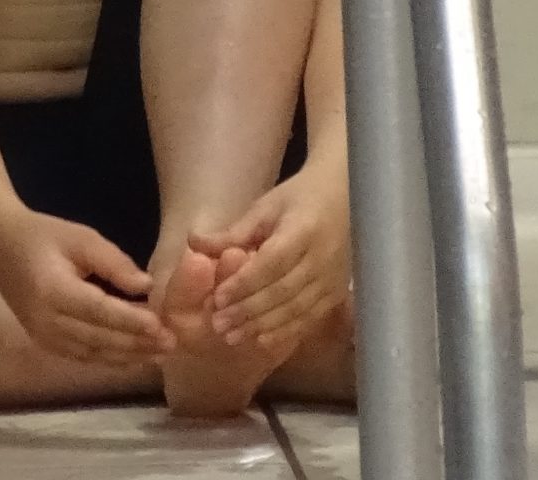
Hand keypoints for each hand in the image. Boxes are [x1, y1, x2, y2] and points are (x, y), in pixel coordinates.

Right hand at [0, 209, 175, 365]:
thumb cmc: (42, 235)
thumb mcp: (80, 237)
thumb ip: (113, 262)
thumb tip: (145, 285)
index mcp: (54, 291)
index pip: (100, 312)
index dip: (132, 322)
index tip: (162, 326)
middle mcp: (47, 321)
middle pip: (99, 339)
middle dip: (137, 344)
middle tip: (171, 344)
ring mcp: (43, 336)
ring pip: (92, 354)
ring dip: (128, 356)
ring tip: (160, 355)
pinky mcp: (44, 342)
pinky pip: (82, 357)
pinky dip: (109, 359)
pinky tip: (132, 358)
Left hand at [193, 160, 350, 351]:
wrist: (343, 197)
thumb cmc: (299, 198)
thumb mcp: (265, 207)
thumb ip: (232, 233)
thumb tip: (194, 242)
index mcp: (303, 230)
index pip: (271, 263)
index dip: (243, 283)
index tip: (217, 298)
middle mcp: (322, 258)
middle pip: (282, 291)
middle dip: (248, 310)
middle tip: (219, 325)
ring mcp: (333, 278)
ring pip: (296, 309)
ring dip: (263, 325)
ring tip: (233, 337)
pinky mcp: (337, 293)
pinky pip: (310, 318)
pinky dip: (286, 331)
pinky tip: (263, 340)